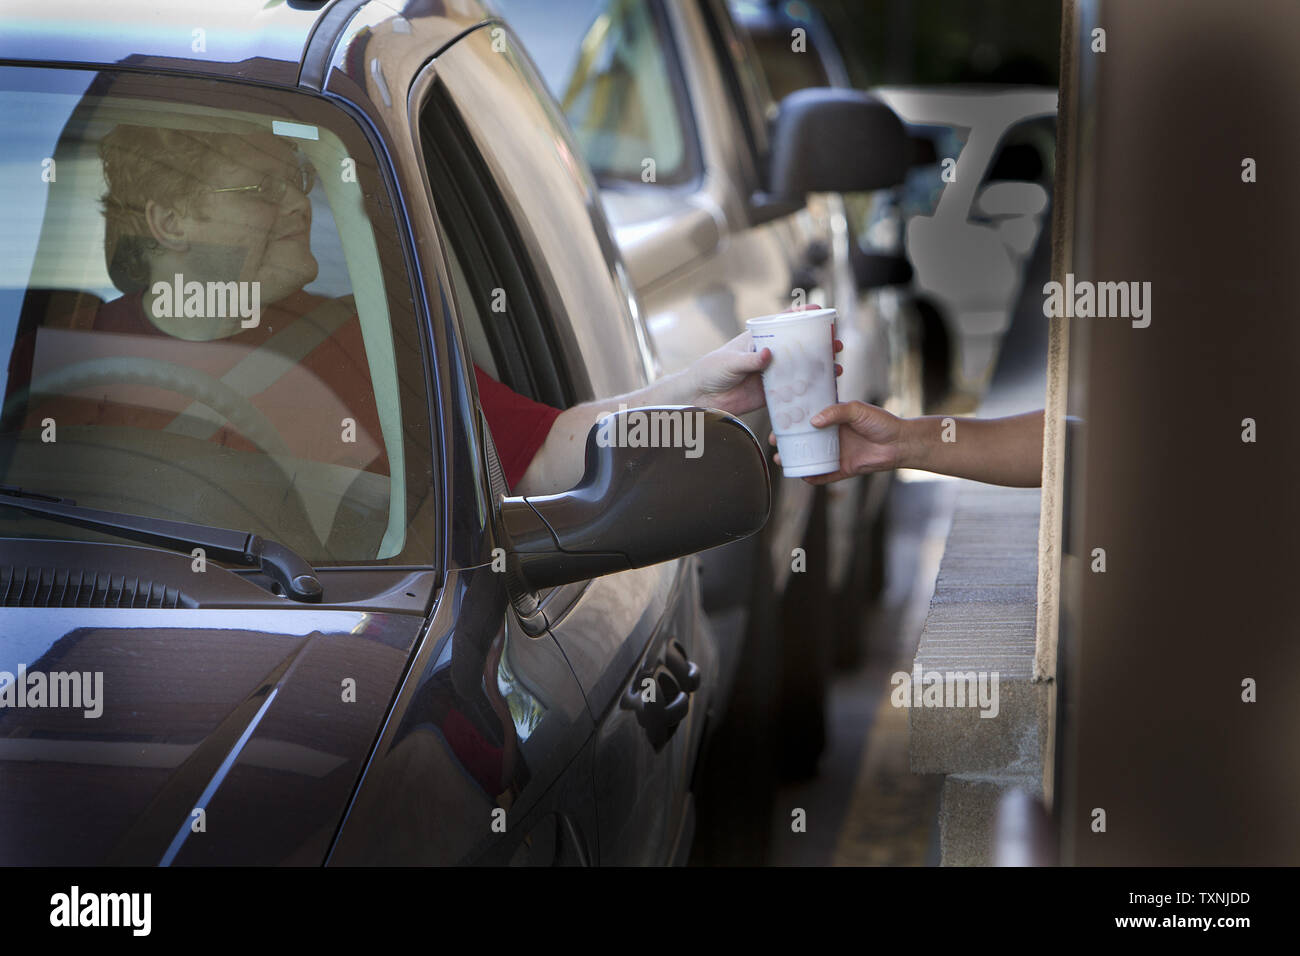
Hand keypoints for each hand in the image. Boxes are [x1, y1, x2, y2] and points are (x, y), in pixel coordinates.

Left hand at [689, 304, 842, 415]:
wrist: (701, 397)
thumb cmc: (710, 371)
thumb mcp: (730, 361)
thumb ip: (750, 360)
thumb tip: (769, 355)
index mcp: (758, 339)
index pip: (782, 323)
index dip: (801, 315)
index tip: (819, 310)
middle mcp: (768, 355)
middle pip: (798, 346)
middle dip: (819, 343)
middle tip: (836, 343)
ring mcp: (771, 374)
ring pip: (800, 368)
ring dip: (819, 367)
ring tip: (836, 367)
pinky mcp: (770, 394)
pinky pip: (792, 390)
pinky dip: (808, 390)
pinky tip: (823, 390)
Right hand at [770, 400, 903, 484]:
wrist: (900, 442)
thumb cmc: (881, 422)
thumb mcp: (857, 410)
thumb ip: (836, 412)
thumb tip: (813, 421)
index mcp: (832, 420)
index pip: (807, 419)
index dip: (792, 421)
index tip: (778, 421)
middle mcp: (831, 437)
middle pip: (804, 441)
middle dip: (787, 442)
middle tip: (775, 443)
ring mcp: (836, 453)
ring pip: (810, 458)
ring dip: (795, 460)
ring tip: (781, 460)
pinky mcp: (843, 469)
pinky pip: (824, 475)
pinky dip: (812, 477)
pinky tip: (801, 476)